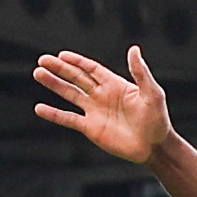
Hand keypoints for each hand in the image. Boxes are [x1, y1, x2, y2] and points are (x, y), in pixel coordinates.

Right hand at [32, 47, 174, 165]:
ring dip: (54, 85)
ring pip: (70, 94)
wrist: (155, 147)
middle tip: (43, 60)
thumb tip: (134, 49)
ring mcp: (95, 111)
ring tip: (38, 74)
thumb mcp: (152, 93)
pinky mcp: (91, 128)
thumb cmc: (158, 119)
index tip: (62, 54)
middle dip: (60, 69)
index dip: (77, 61)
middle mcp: (102, 95)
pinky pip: (69, 119)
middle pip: (76, 78)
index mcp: (114, 84)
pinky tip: (39, 108)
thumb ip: (140, 73)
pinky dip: (54, 114)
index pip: (91, 69)